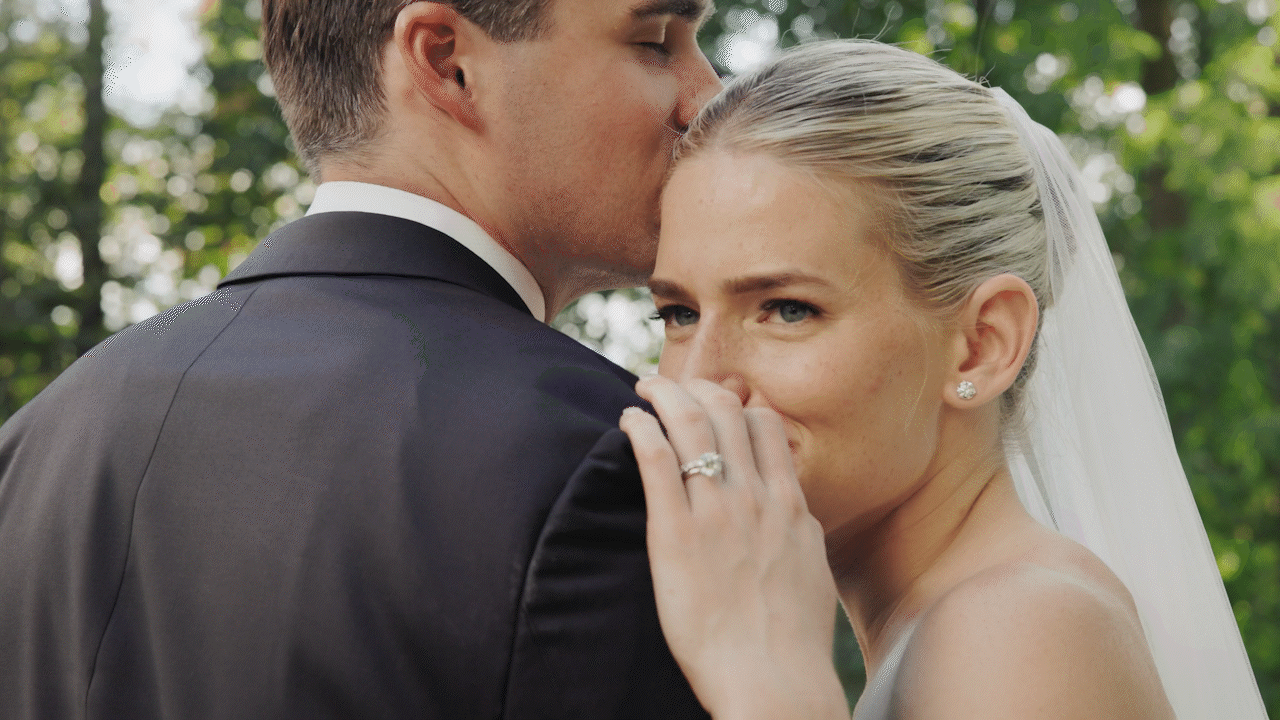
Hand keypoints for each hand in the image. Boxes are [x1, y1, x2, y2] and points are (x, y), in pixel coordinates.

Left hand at [619, 376, 847, 719]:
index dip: (736, 405)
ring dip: (664, 395)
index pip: (764, 427)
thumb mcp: (812, 571)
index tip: (714, 403)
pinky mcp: (675, 534)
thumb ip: (797, 532)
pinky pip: (655, 460)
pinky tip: (628, 420)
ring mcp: (716, 512)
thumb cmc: (795, 644)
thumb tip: (793, 512)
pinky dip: (640, 428)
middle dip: (696, 388)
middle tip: (671, 387)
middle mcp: (756, 498)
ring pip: (690, 424)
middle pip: (726, 413)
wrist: (775, 683)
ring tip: (644, 389)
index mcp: (790, 506)